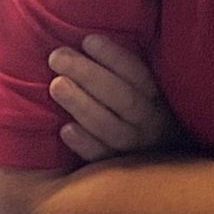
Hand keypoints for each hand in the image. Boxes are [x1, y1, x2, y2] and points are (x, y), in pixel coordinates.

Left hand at [48, 34, 180, 163]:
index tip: (88, 40)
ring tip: (56, 85)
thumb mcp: (140, 93)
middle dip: (89, 75)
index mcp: (157, 99)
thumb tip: (88, 37)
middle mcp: (151, 124)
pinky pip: (103, 159)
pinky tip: (66, 130)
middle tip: (57, 57)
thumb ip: (121, 71)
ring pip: (112, 128)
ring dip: (83, 105)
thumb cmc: (133, 118)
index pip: (138, 74)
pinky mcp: (118, 172)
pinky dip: (86, 144)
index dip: (114, 57)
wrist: (156, 176)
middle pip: (123, 98)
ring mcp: (136, 150)